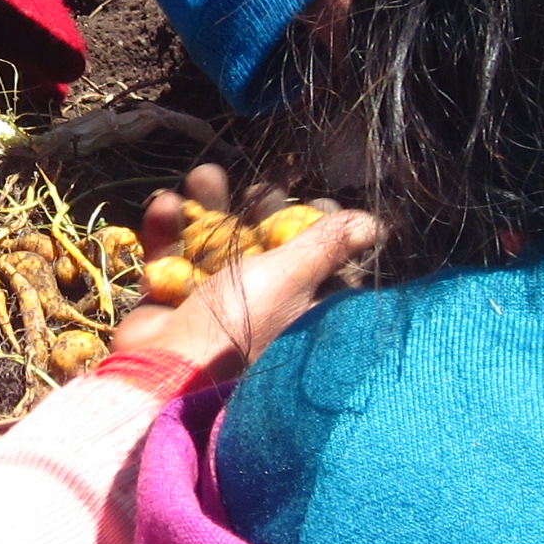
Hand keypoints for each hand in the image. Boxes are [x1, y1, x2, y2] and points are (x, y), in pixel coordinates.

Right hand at [111, 163, 377, 381]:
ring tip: (203, 174)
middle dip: (258, 210)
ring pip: (215, 245)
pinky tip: (166, 203)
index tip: (316, 201)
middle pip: (266, 247)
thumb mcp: (292, 274)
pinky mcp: (171, 303)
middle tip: (261, 185)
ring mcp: (213, 306)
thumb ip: (328, 244)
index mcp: (300, 310)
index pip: (321, 264)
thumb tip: (377, 224)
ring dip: (207, 207)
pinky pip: (172, 260)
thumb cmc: (242, 322)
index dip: (319, 230)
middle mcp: (262, 308)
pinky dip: (167, 231)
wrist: (167, 369)